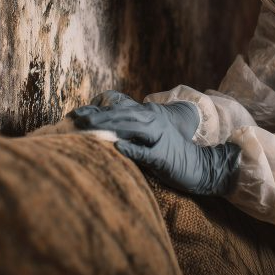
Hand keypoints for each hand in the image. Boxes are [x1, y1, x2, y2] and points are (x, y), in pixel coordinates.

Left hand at [68, 91, 240, 195]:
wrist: (199, 166)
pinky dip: (133, 148)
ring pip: (132, 127)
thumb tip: (105, 131)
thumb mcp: (149, 137)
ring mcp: (160, 137)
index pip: (120, 108)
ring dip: (110, 126)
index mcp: (149, 116)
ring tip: (89, 128)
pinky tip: (118, 147)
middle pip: (123, 115)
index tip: (76, 114)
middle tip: (77, 120)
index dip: (98, 110)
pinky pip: (146, 151)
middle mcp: (154, 121)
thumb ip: (131, 131)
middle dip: (99, 116)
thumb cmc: (169, 153)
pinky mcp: (163, 156)